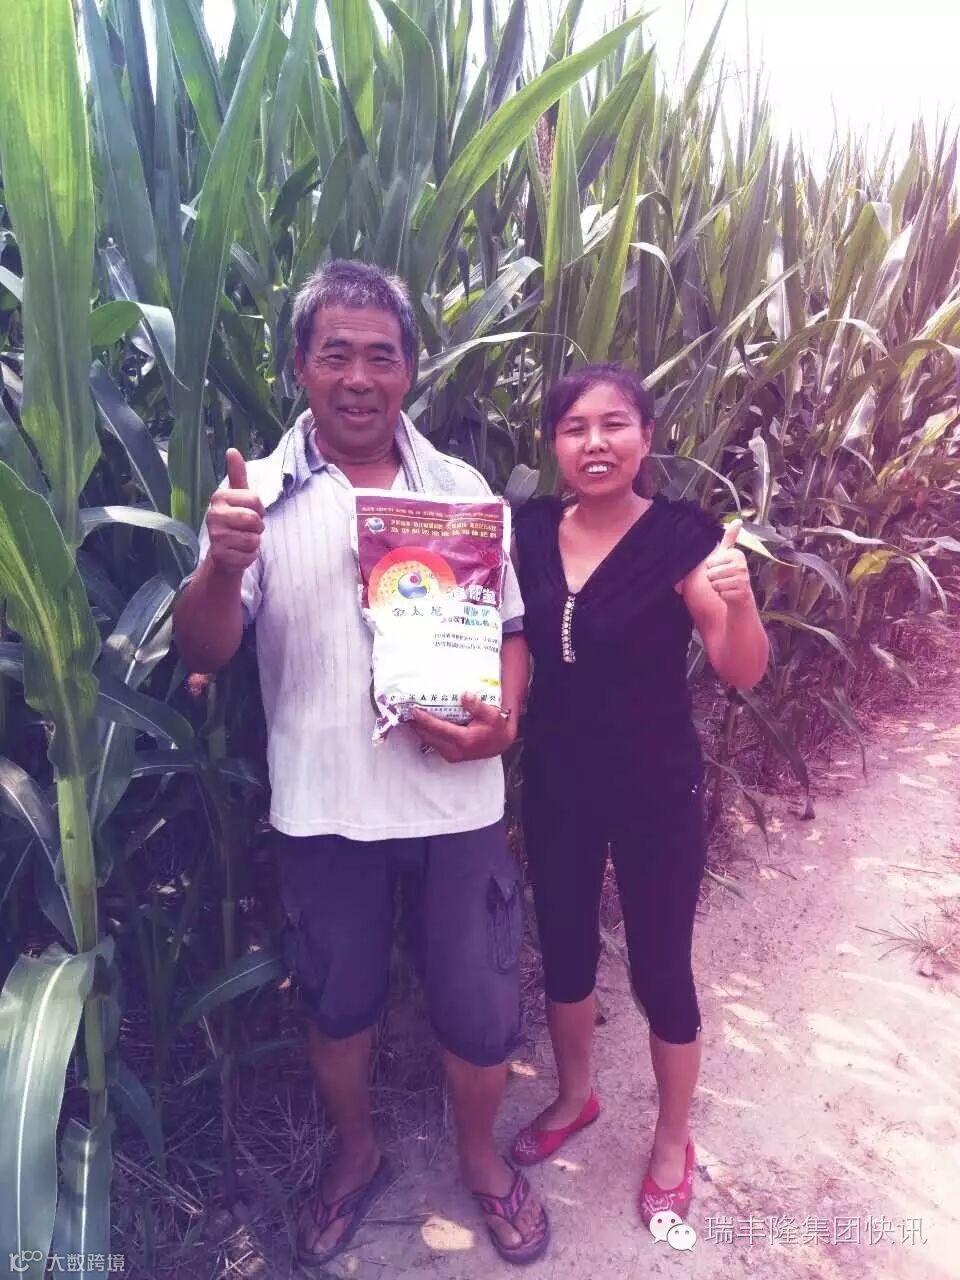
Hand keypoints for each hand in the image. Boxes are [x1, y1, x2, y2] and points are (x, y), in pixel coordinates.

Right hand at [205, 449, 265, 576]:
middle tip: (247, 529)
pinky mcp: (220, 555)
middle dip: (258, 527)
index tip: (251, 513)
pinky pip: (249, 555)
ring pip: (253, 539)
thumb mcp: (238, 496)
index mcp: (219, 497)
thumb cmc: (236, 521)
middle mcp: (213, 514)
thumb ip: (237, 474)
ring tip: (242, 540)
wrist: (224, 553)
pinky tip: (239, 553)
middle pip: (254, 519)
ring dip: (254, 542)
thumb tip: (232, 450)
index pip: (255, 500)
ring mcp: (215, 536)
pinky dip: (250, 556)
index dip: (260, 510)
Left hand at [409, 694, 514, 762]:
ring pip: (429, 740)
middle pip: (428, 736)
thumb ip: (477, 705)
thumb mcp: (492, 714)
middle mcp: (454, 750)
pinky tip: (422, 722)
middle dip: (416, 724)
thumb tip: (464, 696)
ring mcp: (451, 755)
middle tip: (406, 710)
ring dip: (419, 728)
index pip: (438, 729)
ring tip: (411, 715)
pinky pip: (433, 742)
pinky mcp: (449, 755)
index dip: (424, 719)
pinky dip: (426, 732)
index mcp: (463, 740)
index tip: (414, 710)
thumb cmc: (496, 729)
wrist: (500, 743)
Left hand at [704, 519, 752, 606]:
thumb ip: (730, 537)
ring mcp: (743, 579)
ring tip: (726, 585)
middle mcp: (742, 565)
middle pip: (711, 574)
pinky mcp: (742, 592)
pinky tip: (730, 593)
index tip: (722, 568)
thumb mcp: (728, 554)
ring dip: (717, 587)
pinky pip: (721, 594)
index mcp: (736, 554)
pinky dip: (723, 596)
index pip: (709, 563)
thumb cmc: (731, 573)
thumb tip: (738, 520)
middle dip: (713, 579)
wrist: (741, 595)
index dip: (711, 568)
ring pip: (715, 584)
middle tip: (724, 578)